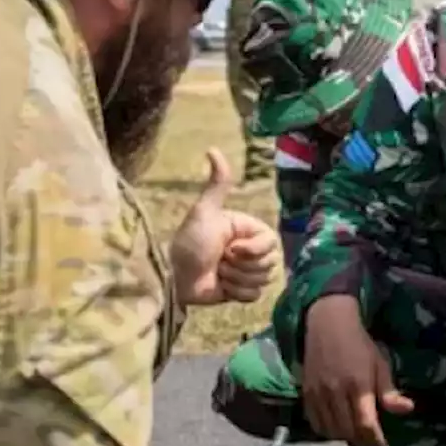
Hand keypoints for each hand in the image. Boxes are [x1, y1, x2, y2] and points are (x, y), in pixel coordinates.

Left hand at [171, 148, 279, 305]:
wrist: (175, 277)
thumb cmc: (189, 243)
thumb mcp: (204, 211)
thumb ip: (217, 184)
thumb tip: (212, 148)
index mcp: (246, 230)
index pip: (270, 243)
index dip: (252, 250)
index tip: (230, 248)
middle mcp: (249, 249)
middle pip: (269, 263)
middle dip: (242, 266)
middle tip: (220, 261)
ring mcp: (245, 271)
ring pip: (263, 280)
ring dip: (237, 279)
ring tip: (217, 273)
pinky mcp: (240, 291)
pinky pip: (255, 296)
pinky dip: (237, 293)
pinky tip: (221, 287)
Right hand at [301, 295, 413, 445]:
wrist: (328, 324)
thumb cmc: (360, 344)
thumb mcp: (381, 364)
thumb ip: (389, 392)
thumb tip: (407, 409)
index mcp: (358, 385)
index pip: (366, 425)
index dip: (376, 441)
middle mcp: (336, 392)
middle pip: (348, 432)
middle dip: (362, 442)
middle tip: (371, 441)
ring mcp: (318, 394)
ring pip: (330, 431)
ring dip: (344, 438)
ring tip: (355, 434)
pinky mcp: (306, 393)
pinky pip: (314, 423)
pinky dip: (326, 431)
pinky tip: (336, 426)